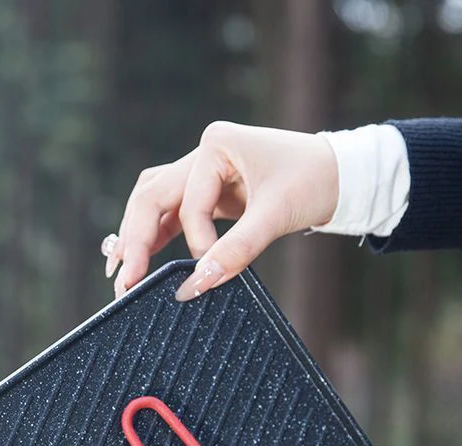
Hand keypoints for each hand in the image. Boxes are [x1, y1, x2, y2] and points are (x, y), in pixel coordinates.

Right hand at [105, 121, 339, 300]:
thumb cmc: (313, 182)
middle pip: (151, 196)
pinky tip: (143, 259)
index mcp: (216, 145)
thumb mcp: (275, 216)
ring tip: (121, 271)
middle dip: (134, 239)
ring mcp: (203, 171)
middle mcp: (203, 153)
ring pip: (155, 202)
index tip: (210, 270)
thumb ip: (236, 251)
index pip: (189, 202)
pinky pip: (175, 213)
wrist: (340, 175)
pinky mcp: (210, 191)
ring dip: (138, 236)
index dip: (197, 241)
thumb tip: (196, 286)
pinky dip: (158, 235)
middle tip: (122, 280)